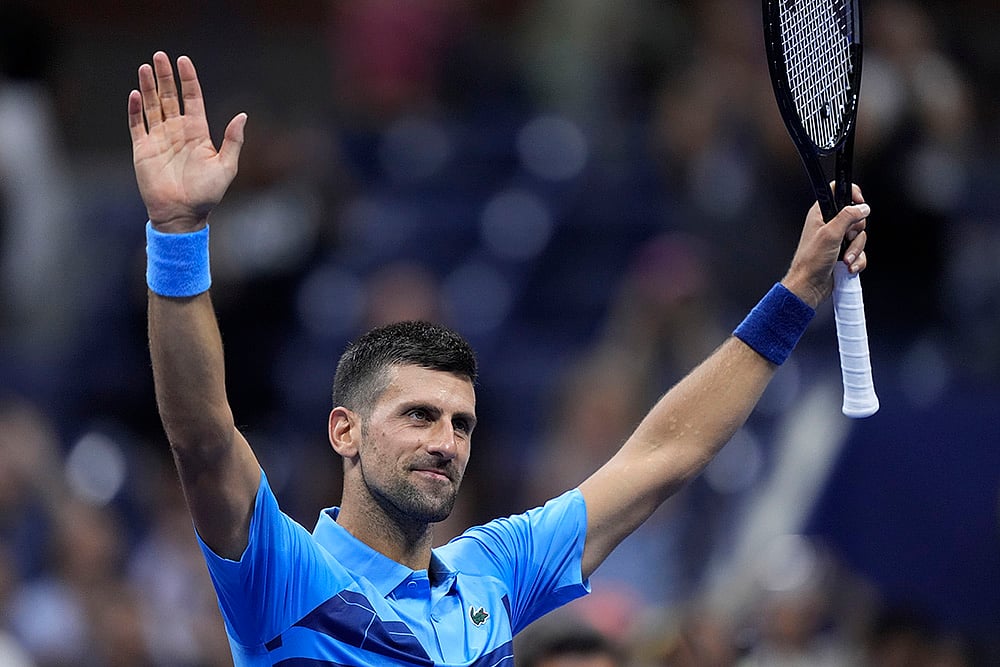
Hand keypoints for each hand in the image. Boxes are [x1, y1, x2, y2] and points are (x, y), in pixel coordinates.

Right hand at [128, 51, 246, 232]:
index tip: (183, 61)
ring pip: (152, 106)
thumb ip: (233, 141)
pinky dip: (135, 109)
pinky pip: (137, 125)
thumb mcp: (226, 167)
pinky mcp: (143, 149)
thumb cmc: (207, 194)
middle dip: (165, 76)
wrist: (182, 215)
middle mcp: (177, 131)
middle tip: (160, 55)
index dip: (188, 80)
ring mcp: (159, 138)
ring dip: (148, 86)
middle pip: (169, 96)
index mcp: (197, 132)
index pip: (192, 98)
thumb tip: (243, 116)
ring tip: (146, 67)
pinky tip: (135, 93)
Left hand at [782, 184, 868, 307]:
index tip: (860, 203)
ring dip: (855, 251)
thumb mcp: (830, 234)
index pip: (838, 192)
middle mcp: (829, 225)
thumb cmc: (811, 261)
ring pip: (860, 237)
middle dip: (856, 232)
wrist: (809, 286)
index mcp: (821, 214)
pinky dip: (857, 260)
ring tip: (843, 259)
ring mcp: (837, 240)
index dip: (852, 194)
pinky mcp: (843, 254)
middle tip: (846, 238)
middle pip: (856, 217)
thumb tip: (863, 208)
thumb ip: (848, 217)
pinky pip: (860, 252)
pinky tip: (847, 267)